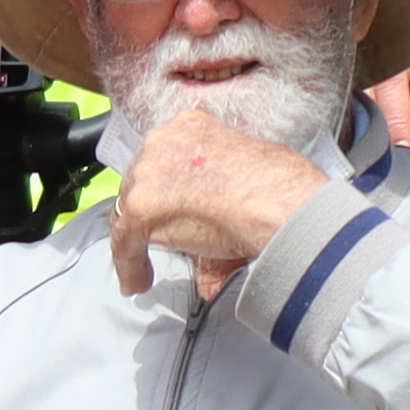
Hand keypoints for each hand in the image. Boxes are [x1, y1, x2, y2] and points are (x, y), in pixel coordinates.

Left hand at [102, 106, 333, 293]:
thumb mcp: (242, 172)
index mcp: (191, 127)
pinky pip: (124, 241)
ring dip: (138, 240)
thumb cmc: (281, 191)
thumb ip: (216, 189)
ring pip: (129, 210)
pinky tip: (137, 282)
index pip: (163, 161)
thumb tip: (212, 221)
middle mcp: (164, 142)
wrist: (284, 206)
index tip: (172, 209)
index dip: (165, 190)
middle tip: (163, 239)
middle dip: (150, 213)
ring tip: (146, 267)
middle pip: (141, 183)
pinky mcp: (141, 206)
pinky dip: (130, 265)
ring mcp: (150, 171)